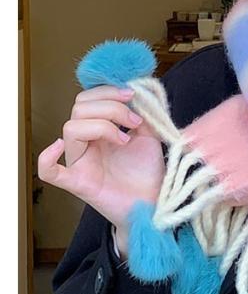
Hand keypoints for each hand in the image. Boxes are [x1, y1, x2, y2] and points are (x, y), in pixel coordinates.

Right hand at [37, 85, 165, 257]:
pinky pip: (49, 172)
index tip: (133, 96)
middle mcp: (86, 143)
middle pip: (79, 109)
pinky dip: (47, 158)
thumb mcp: (149, 134)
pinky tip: (59, 147)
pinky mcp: (79, 183)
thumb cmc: (147, 170)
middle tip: (134, 121)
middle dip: (110, 107)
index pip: (88, 99)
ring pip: (71, 128)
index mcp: (99, 128)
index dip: (108, 91)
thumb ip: (142, 114)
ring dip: (102, 125)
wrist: (153, 202)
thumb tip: (138, 94)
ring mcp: (80, 162)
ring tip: (124, 140)